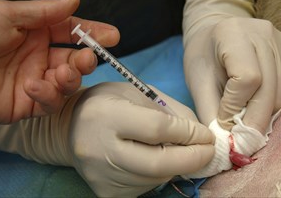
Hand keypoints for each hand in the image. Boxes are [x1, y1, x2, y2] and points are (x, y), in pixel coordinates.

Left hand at [0, 0, 119, 123]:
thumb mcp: (7, 15)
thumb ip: (44, 11)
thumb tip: (73, 0)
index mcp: (36, 33)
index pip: (72, 32)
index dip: (94, 33)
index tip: (112, 36)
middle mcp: (39, 57)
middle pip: (75, 60)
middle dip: (86, 60)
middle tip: (88, 57)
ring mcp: (36, 81)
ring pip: (68, 83)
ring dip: (70, 79)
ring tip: (60, 74)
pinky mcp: (28, 104)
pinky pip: (49, 102)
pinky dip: (47, 96)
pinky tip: (33, 86)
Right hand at [0, 82, 214, 196]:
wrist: (72, 128)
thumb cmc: (108, 103)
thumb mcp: (137, 92)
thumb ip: (170, 111)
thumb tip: (198, 134)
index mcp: (107, 115)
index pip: (157, 129)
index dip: (187, 133)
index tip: (205, 134)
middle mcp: (100, 149)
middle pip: (158, 163)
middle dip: (192, 158)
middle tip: (209, 150)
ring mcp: (102, 176)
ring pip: (155, 178)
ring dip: (178, 166)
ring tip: (186, 153)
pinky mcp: (106, 192)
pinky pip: (146, 187)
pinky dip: (162, 175)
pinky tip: (162, 161)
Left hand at [183, 0, 280, 132]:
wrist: (215, 37)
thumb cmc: (203, 59)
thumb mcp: (197, 82)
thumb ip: (209, 111)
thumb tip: (225, 143)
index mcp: (233, 33)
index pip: (247, 78)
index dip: (236, 106)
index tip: (224, 122)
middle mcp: (263, 33)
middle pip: (269, 88)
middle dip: (254, 120)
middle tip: (241, 141)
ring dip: (264, 114)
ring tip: (245, 120)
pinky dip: (274, 104)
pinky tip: (256, 104)